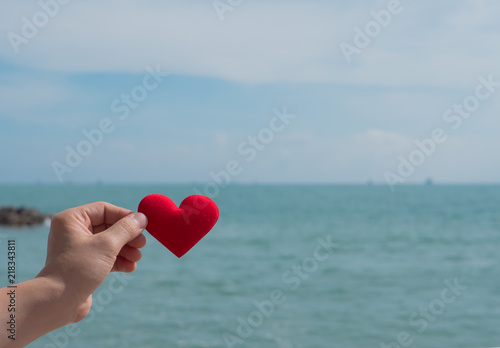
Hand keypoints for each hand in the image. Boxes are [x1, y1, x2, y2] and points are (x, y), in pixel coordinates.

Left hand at [37, 202, 147, 323]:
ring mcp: (77, 249)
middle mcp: (72, 232)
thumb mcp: (107, 245)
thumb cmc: (78, 269)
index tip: (143, 225)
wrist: (57, 303)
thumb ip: (126, 229)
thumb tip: (142, 218)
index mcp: (71, 220)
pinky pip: (104, 257)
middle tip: (142, 244)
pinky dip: (118, 260)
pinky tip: (130, 267)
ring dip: (125, 249)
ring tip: (137, 258)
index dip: (125, 216)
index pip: (104, 210)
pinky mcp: (83, 265)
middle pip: (108, 226)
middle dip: (127, 236)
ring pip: (108, 243)